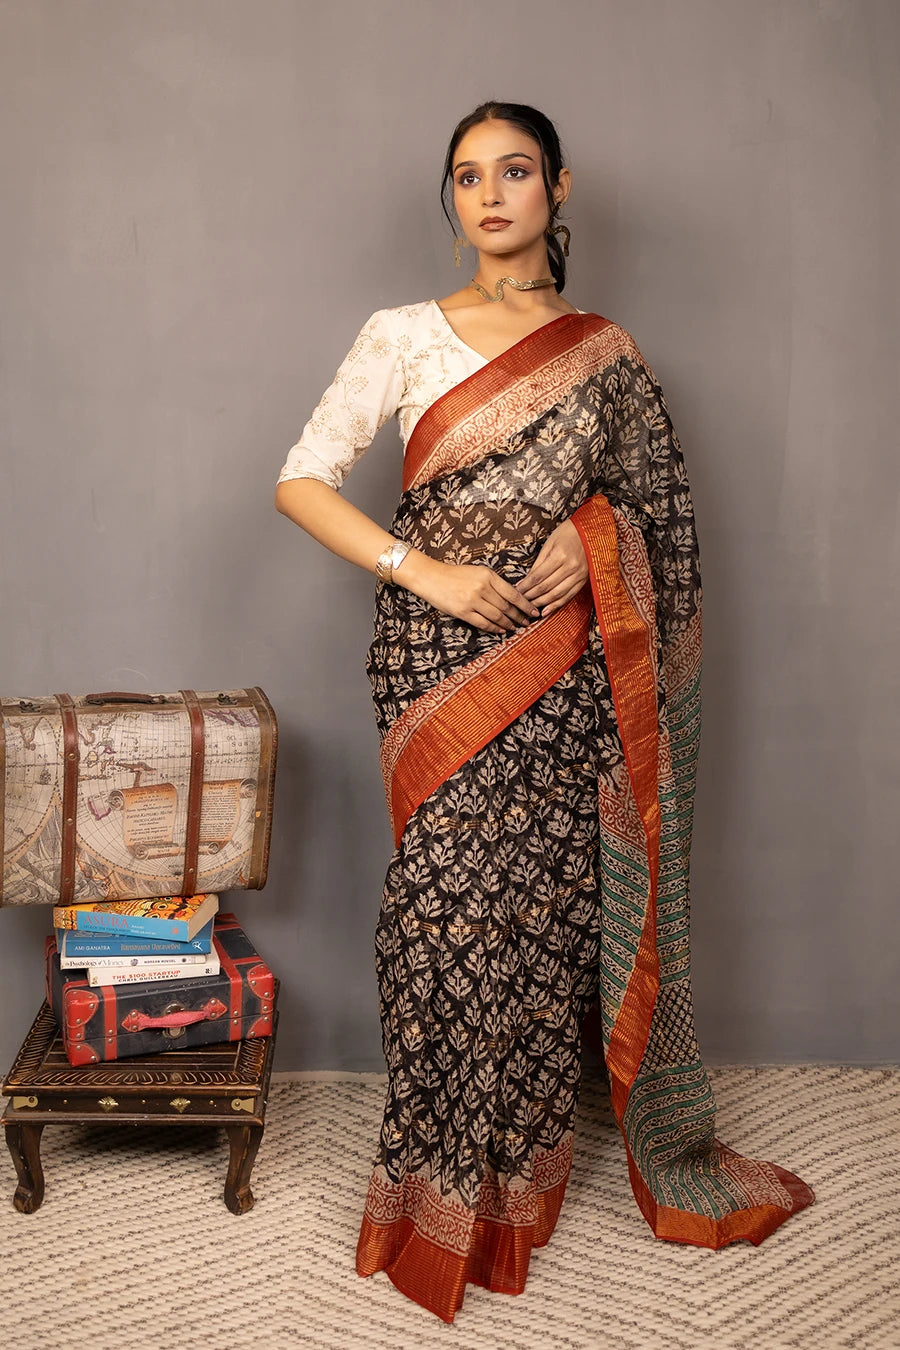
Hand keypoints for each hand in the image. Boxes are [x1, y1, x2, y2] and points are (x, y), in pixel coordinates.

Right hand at [397, 555, 539, 634]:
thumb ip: (494, 583)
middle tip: (527, 623)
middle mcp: (482, 588)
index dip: (526, 605)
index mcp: (488, 575)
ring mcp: (472, 600)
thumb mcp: (477, 572)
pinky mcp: (463, 612)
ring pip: (497, 616)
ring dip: (508, 624)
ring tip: (515, 628)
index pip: (513, 593)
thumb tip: (512, 598)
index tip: (534, 611)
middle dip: (519, 616)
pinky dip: (494, 628)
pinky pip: (483, 623)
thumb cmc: (455, 574)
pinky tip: (501, 630)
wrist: (430, 577)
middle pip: (507, 607)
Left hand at [516, 520, 587, 615]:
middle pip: (546, 587)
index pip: (538, 576)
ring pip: (557, 594)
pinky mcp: (584, 580)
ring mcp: (579, 575)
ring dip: (542, 603)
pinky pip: (569, 596)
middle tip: (521, 602)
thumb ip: (538, 563)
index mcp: (560, 556)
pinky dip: (557, 605)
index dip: (526, 586)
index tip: (516, 592)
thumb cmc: (567, 533)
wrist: (590, 531)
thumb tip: (526, 581)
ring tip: (531, 607)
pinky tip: (546, 611)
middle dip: (531, 596)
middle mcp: (570, 567)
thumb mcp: (549, 543)